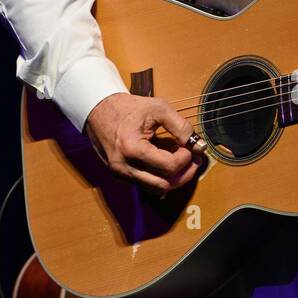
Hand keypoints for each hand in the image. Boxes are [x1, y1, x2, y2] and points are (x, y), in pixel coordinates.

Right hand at [83, 92, 206, 192]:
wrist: (99, 110)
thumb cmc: (127, 107)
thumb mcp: (158, 108)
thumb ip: (181, 127)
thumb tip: (198, 145)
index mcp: (131, 148)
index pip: (168, 166)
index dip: (185, 159)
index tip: (190, 147)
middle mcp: (124, 166)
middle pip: (163, 185)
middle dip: (184, 174)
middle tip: (194, 161)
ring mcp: (120, 173)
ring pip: (155, 189)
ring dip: (173, 180)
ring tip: (183, 163)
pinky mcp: (120, 175)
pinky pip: (146, 185)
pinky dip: (161, 178)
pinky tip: (167, 164)